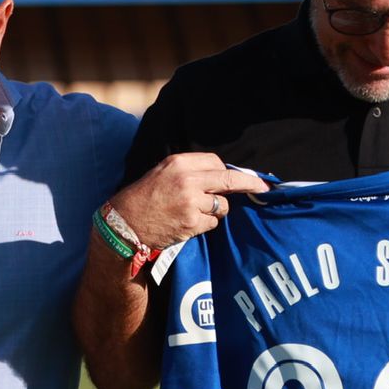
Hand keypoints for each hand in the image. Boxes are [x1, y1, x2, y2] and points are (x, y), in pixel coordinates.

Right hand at [106, 154, 270, 250]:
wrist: (124, 224)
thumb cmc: (142, 198)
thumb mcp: (161, 173)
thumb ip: (188, 171)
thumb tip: (218, 174)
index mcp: (179, 163)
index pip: (216, 163)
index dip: (228, 172)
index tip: (241, 178)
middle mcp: (187, 180)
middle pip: (228, 180)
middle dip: (249, 184)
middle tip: (264, 188)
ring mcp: (191, 202)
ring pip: (221, 206)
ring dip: (215, 211)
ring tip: (194, 213)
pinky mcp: (191, 223)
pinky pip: (212, 224)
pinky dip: (205, 225)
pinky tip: (188, 225)